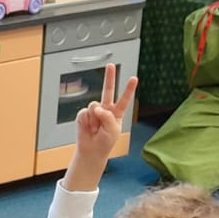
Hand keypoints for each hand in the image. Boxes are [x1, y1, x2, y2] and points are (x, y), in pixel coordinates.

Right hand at [67, 64, 138, 189]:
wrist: (91, 152)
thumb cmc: (105, 142)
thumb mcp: (113, 130)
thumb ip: (108, 117)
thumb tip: (97, 108)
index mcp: (117, 113)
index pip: (124, 99)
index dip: (129, 89)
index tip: (134, 78)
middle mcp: (106, 109)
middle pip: (108, 90)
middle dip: (109, 77)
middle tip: (111, 66)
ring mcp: (94, 112)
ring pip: (94, 106)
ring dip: (94, 118)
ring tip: (95, 129)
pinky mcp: (84, 115)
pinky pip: (84, 113)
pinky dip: (86, 121)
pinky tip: (88, 128)